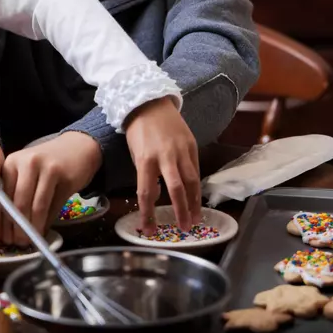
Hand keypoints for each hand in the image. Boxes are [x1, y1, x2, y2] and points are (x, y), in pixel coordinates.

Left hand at [2, 131, 101, 245]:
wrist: (77, 147)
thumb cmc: (47, 164)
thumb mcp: (27, 173)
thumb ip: (16, 193)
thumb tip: (7, 228)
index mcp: (11, 163)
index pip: (0, 195)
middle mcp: (26, 162)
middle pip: (17, 202)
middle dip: (15, 227)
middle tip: (15, 243)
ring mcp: (45, 168)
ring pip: (35, 206)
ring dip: (31, 227)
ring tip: (28, 240)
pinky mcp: (63, 176)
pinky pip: (52, 205)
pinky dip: (46, 222)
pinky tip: (43, 231)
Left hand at [124, 97, 200, 233]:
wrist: (150, 102)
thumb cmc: (138, 130)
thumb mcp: (135, 152)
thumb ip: (145, 173)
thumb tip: (154, 195)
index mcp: (145, 159)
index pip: (147, 192)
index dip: (148, 214)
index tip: (149, 230)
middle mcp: (165, 156)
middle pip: (176, 189)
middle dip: (181, 211)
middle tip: (184, 229)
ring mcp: (181, 150)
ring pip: (192, 181)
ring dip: (195, 202)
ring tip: (196, 218)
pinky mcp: (192, 145)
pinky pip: (196, 169)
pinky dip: (197, 185)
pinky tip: (198, 197)